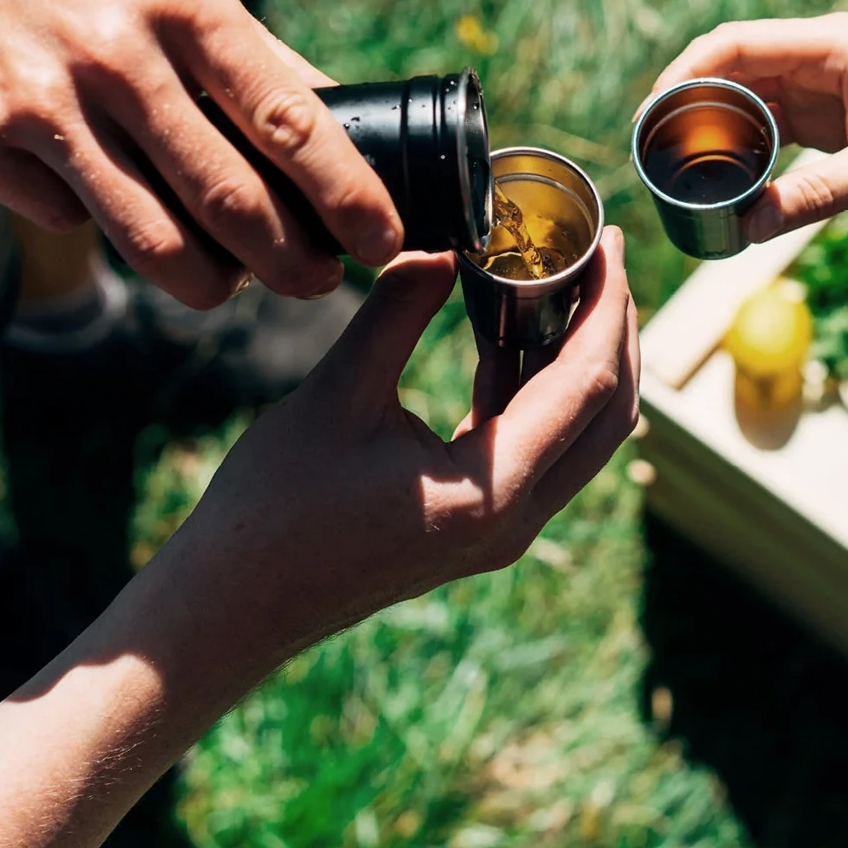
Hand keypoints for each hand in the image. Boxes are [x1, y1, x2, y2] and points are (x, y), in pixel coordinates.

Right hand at [0, 0, 401, 307]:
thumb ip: (256, 52)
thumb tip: (338, 116)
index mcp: (183, 1)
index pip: (289, 122)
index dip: (348, 196)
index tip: (384, 240)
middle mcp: (113, 52)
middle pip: (229, 201)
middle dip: (294, 263)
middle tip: (320, 279)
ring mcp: (37, 99)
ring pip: (151, 239)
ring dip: (212, 280)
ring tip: (237, 278)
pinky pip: (66, 219)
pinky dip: (102, 226)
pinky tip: (112, 197)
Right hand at [170, 227, 639, 666]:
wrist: (234, 605)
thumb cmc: (274, 508)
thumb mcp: (337, 394)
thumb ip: (398, 313)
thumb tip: (441, 248)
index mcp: (493, 489)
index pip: (588, 383)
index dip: (606, 304)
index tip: (608, 241)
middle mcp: (515, 518)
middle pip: (606, 413)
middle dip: (614, 329)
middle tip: (602, 254)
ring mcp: (501, 527)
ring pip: (579, 433)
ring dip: (581, 359)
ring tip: (565, 283)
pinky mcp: (477, 523)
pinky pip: (534, 447)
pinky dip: (536, 389)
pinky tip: (509, 335)